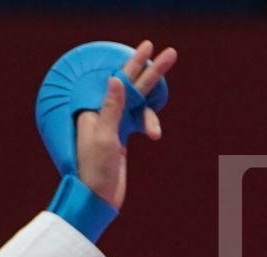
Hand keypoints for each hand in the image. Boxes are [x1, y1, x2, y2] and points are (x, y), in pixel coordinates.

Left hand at [75, 40, 175, 210]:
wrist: (96, 200)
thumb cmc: (95, 170)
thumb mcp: (105, 138)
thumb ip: (111, 109)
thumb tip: (116, 78)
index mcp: (97, 110)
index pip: (120, 80)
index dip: (135, 63)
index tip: (149, 46)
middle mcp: (105, 114)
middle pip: (133, 87)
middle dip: (152, 71)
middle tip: (171, 53)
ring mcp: (114, 127)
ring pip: (139, 105)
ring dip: (153, 105)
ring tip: (159, 124)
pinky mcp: (121, 140)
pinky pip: (139, 122)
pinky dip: (149, 122)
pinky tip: (155, 126)